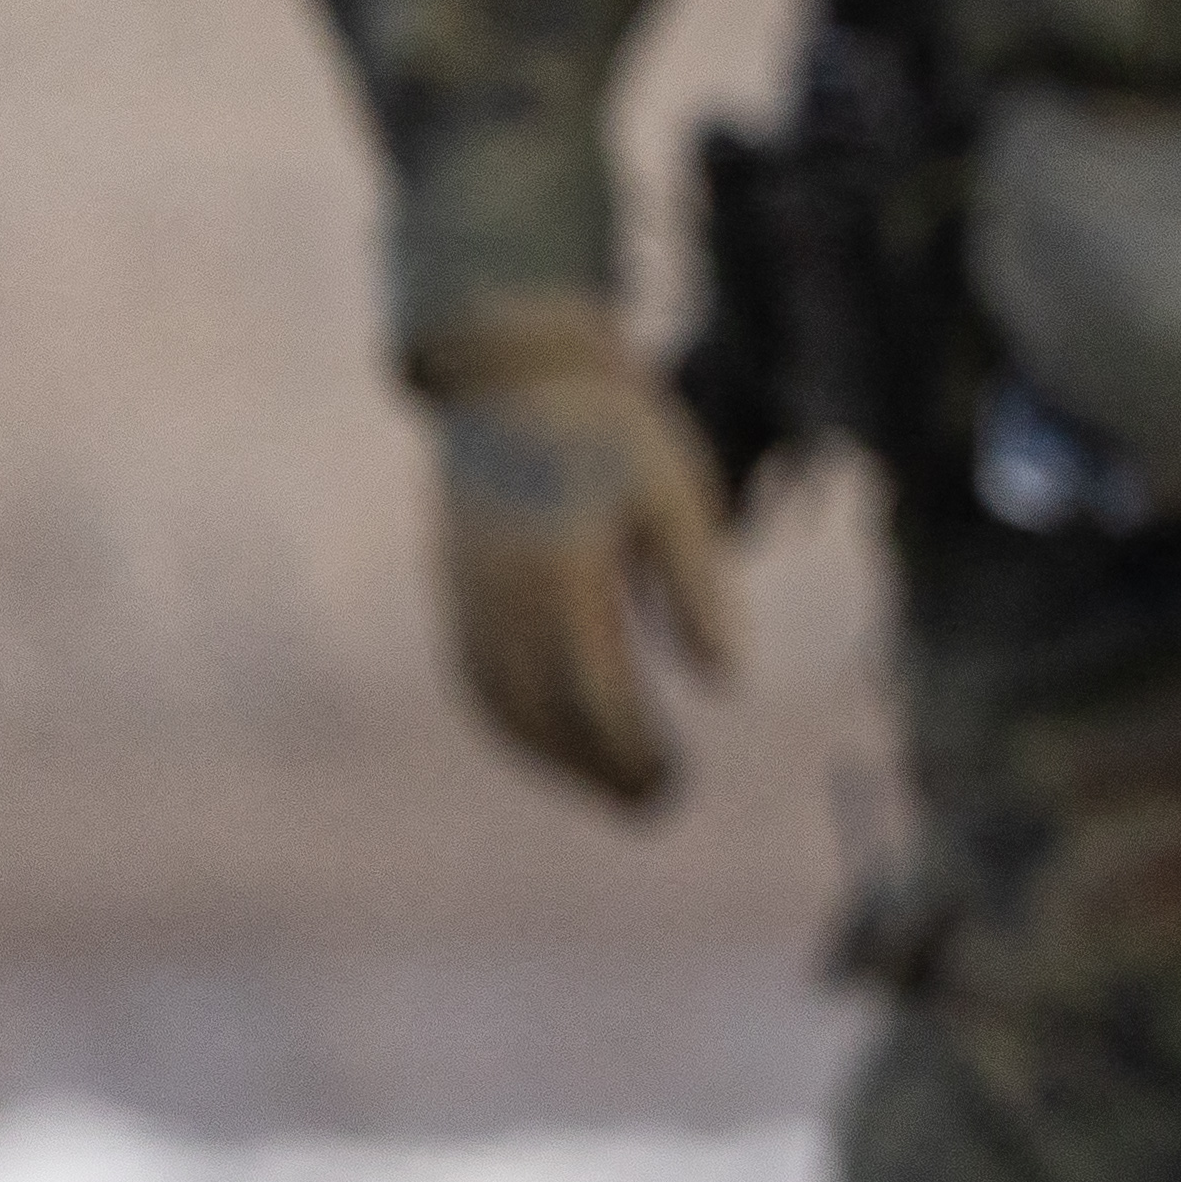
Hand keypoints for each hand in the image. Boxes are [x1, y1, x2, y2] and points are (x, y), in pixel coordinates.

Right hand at [410, 302, 736, 814]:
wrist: (515, 376)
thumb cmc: (614, 430)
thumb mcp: (676, 494)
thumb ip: (698, 587)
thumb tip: (726, 680)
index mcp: (561, 571)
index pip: (594, 694)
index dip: (630, 750)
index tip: (674, 783)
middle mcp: (501, 595)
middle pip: (542, 715)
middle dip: (594, 770)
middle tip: (653, 806)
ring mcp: (467, 596)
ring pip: (499, 705)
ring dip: (549, 759)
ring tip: (610, 790)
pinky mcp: (454, 591)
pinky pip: (475, 678)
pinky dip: (511, 724)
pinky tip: (552, 744)